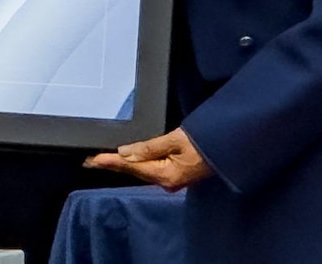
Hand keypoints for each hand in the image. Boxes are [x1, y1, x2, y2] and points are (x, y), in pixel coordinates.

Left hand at [84, 127, 213, 191]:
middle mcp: (166, 182)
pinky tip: (130, 161)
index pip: (131, 166)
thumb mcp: (175, 140)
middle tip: (92, 160)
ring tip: (105, 160)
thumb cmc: (206, 143)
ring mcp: (172, 180)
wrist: (228, 150)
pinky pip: (152, 169)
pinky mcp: (176, 175)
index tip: (93, 160)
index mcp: (165, 175)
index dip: (111, 162)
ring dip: (124, 164)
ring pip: (142, 171)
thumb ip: (149, 148)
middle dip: (114, 164)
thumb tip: (124, 153)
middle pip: (135, 171)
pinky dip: (138, 164)